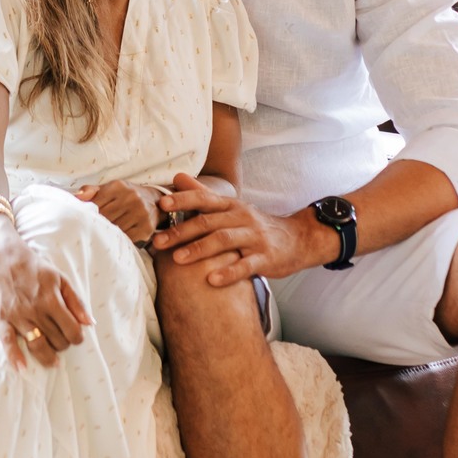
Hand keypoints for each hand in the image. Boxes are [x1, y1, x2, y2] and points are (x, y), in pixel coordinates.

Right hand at [0, 222, 92, 370]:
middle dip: (63, 343)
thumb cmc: (35, 269)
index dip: (78, 336)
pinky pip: (7, 342)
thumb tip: (90, 323)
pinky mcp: (0, 320)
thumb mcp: (61, 279)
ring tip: (54, 363)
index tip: (77, 336)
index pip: (71, 328)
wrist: (4, 259)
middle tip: (63, 341)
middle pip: (55, 339)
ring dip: (47, 357)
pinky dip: (14, 357)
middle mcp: (35, 310)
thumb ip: (76, 302)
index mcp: (51, 300)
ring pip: (36, 344)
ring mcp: (17, 317)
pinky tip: (22, 368)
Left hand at [75, 180, 161, 245]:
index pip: (96, 204)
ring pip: (115, 229)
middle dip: (97, 225)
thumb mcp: (109, 189)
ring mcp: (140, 213)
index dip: (89, 214)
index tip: (85, 220)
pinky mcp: (146, 227)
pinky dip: (119, 239)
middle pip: (105, 218)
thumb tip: (76, 197)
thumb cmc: (125, 196)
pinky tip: (115, 238)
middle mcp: (131, 198)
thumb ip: (90, 191)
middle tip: (91, 231)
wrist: (153, 201)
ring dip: (107, 234)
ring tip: (102, 235)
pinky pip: (126, 238)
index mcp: (118, 186)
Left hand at [151, 172, 330, 285]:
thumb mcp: (232, 208)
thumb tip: (177, 176)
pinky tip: (212, 280)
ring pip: (224, 240)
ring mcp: (255, 238)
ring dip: (199, 249)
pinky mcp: (266, 258)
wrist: (299, 239)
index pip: (204, 199)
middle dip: (181, 231)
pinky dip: (229, 273)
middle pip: (208, 222)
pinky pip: (246, 265)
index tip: (161, 205)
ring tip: (178, 259)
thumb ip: (204, 194)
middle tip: (158, 242)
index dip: (183, 200)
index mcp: (231, 206)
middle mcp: (242, 218)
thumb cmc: (257, 226)